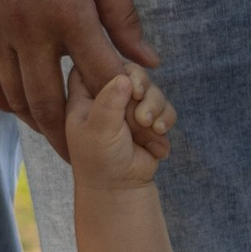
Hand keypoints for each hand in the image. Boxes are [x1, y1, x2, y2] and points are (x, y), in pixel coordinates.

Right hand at [0, 0, 156, 153]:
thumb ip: (122, 13)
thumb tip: (147, 59)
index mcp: (66, 8)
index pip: (99, 73)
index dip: (121, 103)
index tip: (137, 122)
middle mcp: (26, 24)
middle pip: (50, 99)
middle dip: (75, 134)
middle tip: (94, 156)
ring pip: (15, 93)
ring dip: (39, 122)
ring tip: (61, 138)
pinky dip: (6, 97)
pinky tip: (23, 106)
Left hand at [65, 62, 175, 189]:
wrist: (120, 188)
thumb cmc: (99, 160)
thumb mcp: (97, 129)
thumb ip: (108, 102)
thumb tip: (124, 77)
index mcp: (84, 95)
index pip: (94, 62)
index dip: (110, 65)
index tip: (122, 81)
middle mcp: (108, 97)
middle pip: (130, 71)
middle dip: (141, 86)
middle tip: (139, 102)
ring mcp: (130, 107)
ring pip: (152, 89)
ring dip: (155, 106)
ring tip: (149, 127)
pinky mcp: (150, 119)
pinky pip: (166, 108)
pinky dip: (165, 120)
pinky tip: (158, 136)